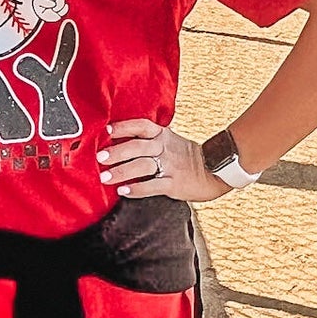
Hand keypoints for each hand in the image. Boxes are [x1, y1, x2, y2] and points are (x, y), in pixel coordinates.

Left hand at [97, 117, 229, 202]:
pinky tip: (124, 191)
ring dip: (121, 171)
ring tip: (105, 177)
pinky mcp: (174, 183)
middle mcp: (165, 148)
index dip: (124, 127)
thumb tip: (120, 143)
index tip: (107, 130)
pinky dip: (137, 188)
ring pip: (142, 165)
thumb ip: (150, 140)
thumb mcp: (171, 141)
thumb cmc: (188, 158)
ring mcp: (170, 166)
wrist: (216, 170)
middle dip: (117, 151)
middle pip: (138, 146)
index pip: (141, 126)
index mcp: (163, 135)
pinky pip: (153, 186)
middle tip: (100, 157)